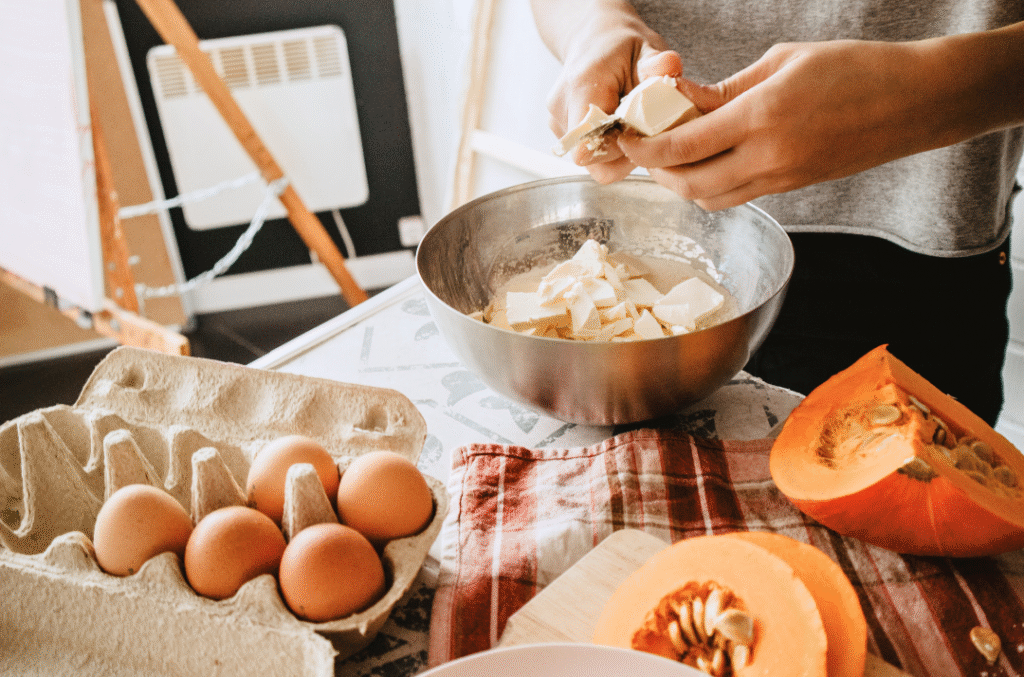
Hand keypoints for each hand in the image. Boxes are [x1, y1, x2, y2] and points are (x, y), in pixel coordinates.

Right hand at [532, 1, 683, 182]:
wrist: (593, 40)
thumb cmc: (621, 46)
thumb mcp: (645, 47)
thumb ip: (657, 62)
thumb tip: (670, 67)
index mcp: (582, 86)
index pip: (590, 143)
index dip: (621, 148)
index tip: (643, 131)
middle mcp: (562, 107)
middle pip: (592, 158)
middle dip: (624, 152)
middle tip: (645, 130)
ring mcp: (557, 122)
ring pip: (591, 161)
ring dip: (618, 153)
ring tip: (633, 126)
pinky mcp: (560, 132)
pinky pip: (588, 155)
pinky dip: (609, 148)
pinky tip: (620, 126)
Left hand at [618, 31, 1023, 210]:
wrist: (915, 103)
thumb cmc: (854, 69)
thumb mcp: (781, 62)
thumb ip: (724, 89)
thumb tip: (679, 101)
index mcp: (761, 118)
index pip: (680, 146)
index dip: (643, 145)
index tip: (625, 134)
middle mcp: (767, 158)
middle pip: (687, 184)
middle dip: (656, 169)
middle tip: (643, 146)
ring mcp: (780, 179)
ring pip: (709, 199)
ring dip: (681, 182)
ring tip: (672, 154)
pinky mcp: (790, 188)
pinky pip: (736, 197)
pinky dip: (710, 185)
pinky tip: (707, 160)